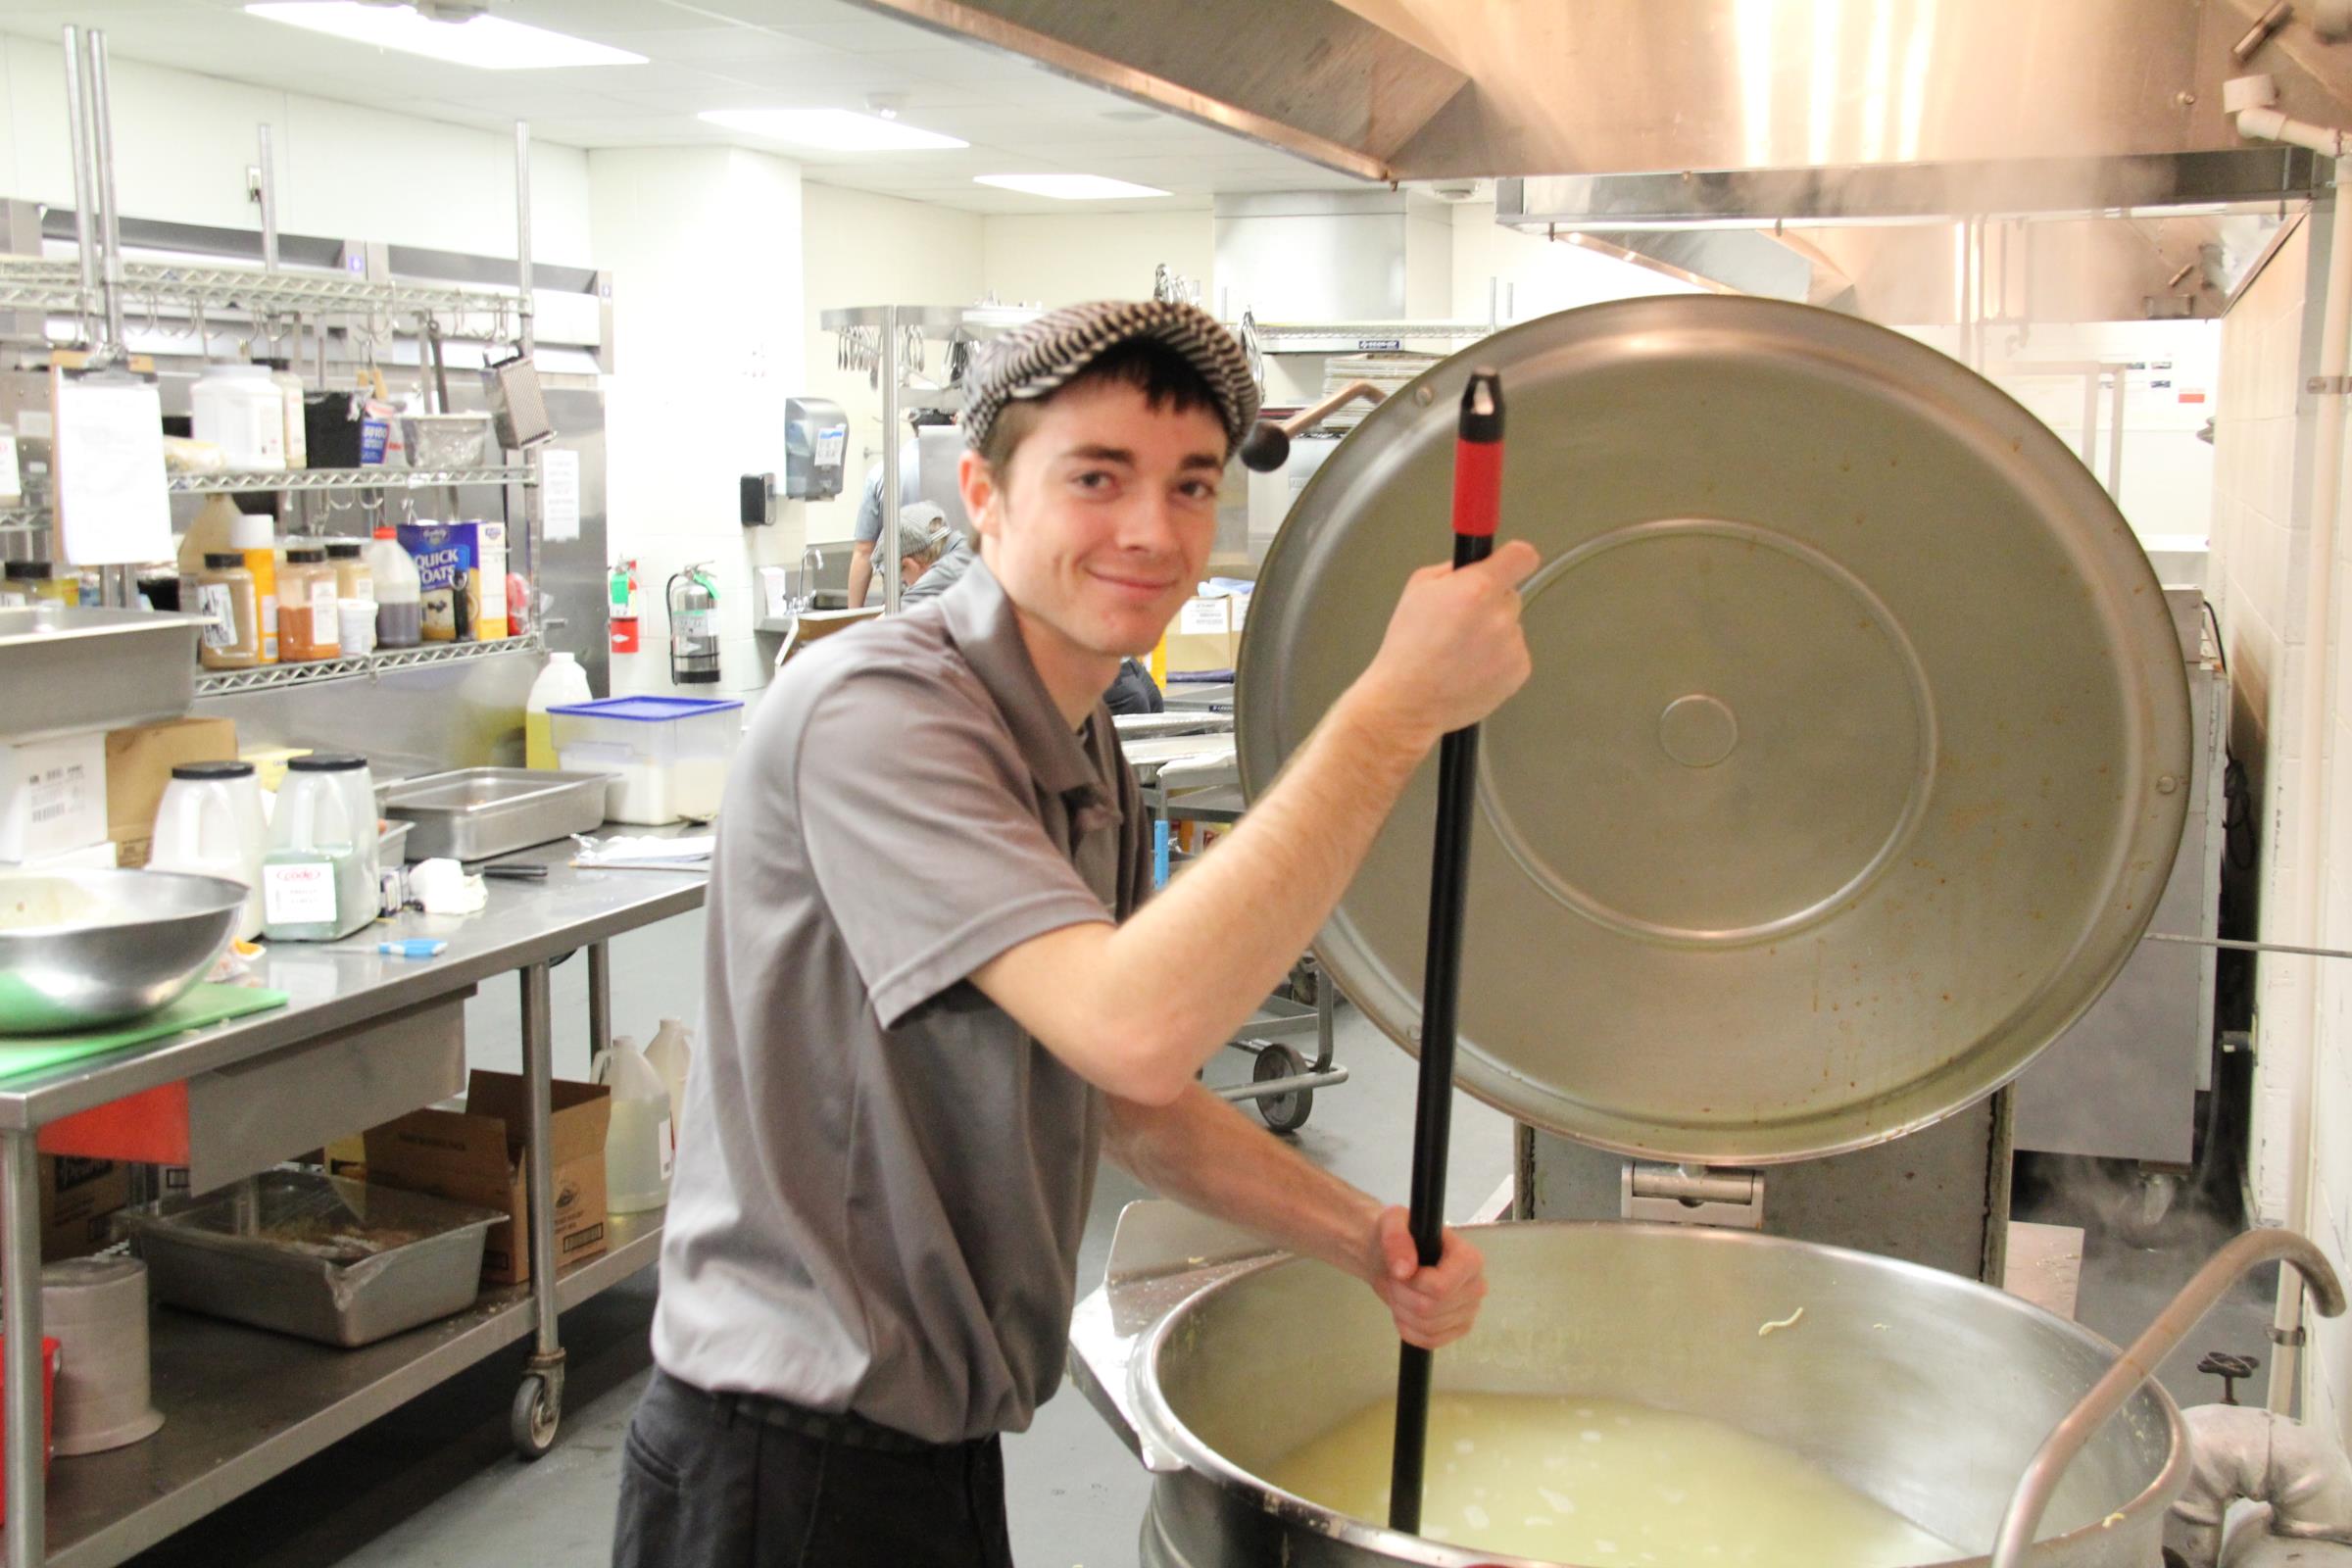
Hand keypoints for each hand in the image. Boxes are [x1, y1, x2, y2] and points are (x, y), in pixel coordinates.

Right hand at [1353, 540, 1539, 747]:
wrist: (1408, 700)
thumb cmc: (1408, 650)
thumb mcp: (1418, 588)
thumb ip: (1453, 570)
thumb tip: (1472, 564)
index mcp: (1477, 588)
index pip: (1521, 556)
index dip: (1512, 558)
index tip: (1507, 562)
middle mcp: (1500, 616)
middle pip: (1510, 594)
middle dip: (1489, 602)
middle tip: (1461, 620)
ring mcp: (1512, 645)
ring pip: (1510, 626)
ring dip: (1492, 634)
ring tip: (1459, 650)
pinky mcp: (1518, 671)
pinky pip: (1513, 654)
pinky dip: (1497, 660)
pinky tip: (1469, 667)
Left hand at [1366, 1205, 1487, 1350]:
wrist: (1396, 1258)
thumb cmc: (1400, 1237)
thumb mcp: (1392, 1223)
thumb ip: (1396, 1239)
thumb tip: (1404, 1270)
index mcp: (1470, 1259)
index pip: (1441, 1288)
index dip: (1413, 1284)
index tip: (1402, 1270)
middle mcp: (1476, 1286)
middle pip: (1431, 1309)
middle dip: (1402, 1296)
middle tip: (1395, 1280)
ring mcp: (1470, 1310)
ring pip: (1428, 1327)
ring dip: (1402, 1312)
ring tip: (1399, 1292)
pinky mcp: (1459, 1329)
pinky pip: (1430, 1342)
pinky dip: (1409, 1330)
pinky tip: (1405, 1312)